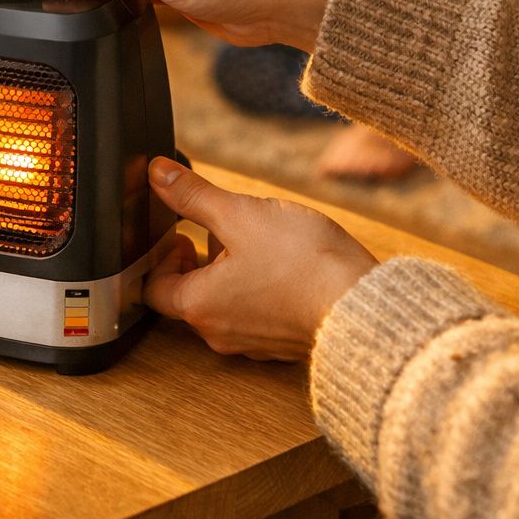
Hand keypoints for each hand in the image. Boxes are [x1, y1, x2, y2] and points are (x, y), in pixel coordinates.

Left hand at [144, 158, 377, 360]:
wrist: (364, 303)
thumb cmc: (303, 263)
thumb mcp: (241, 214)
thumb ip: (194, 196)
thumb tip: (158, 175)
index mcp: (199, 306)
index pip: (154, 288)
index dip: (161, 256)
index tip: (182, 231)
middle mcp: (220, 333)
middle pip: (190, 295)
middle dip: (200, 259)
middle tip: (220, 230)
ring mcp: (253, 343)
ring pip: (225, 304)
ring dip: (230, 272)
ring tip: (256, 240)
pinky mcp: (283, 342)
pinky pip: (256, 314)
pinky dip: (259, 289)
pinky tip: (284, 263)